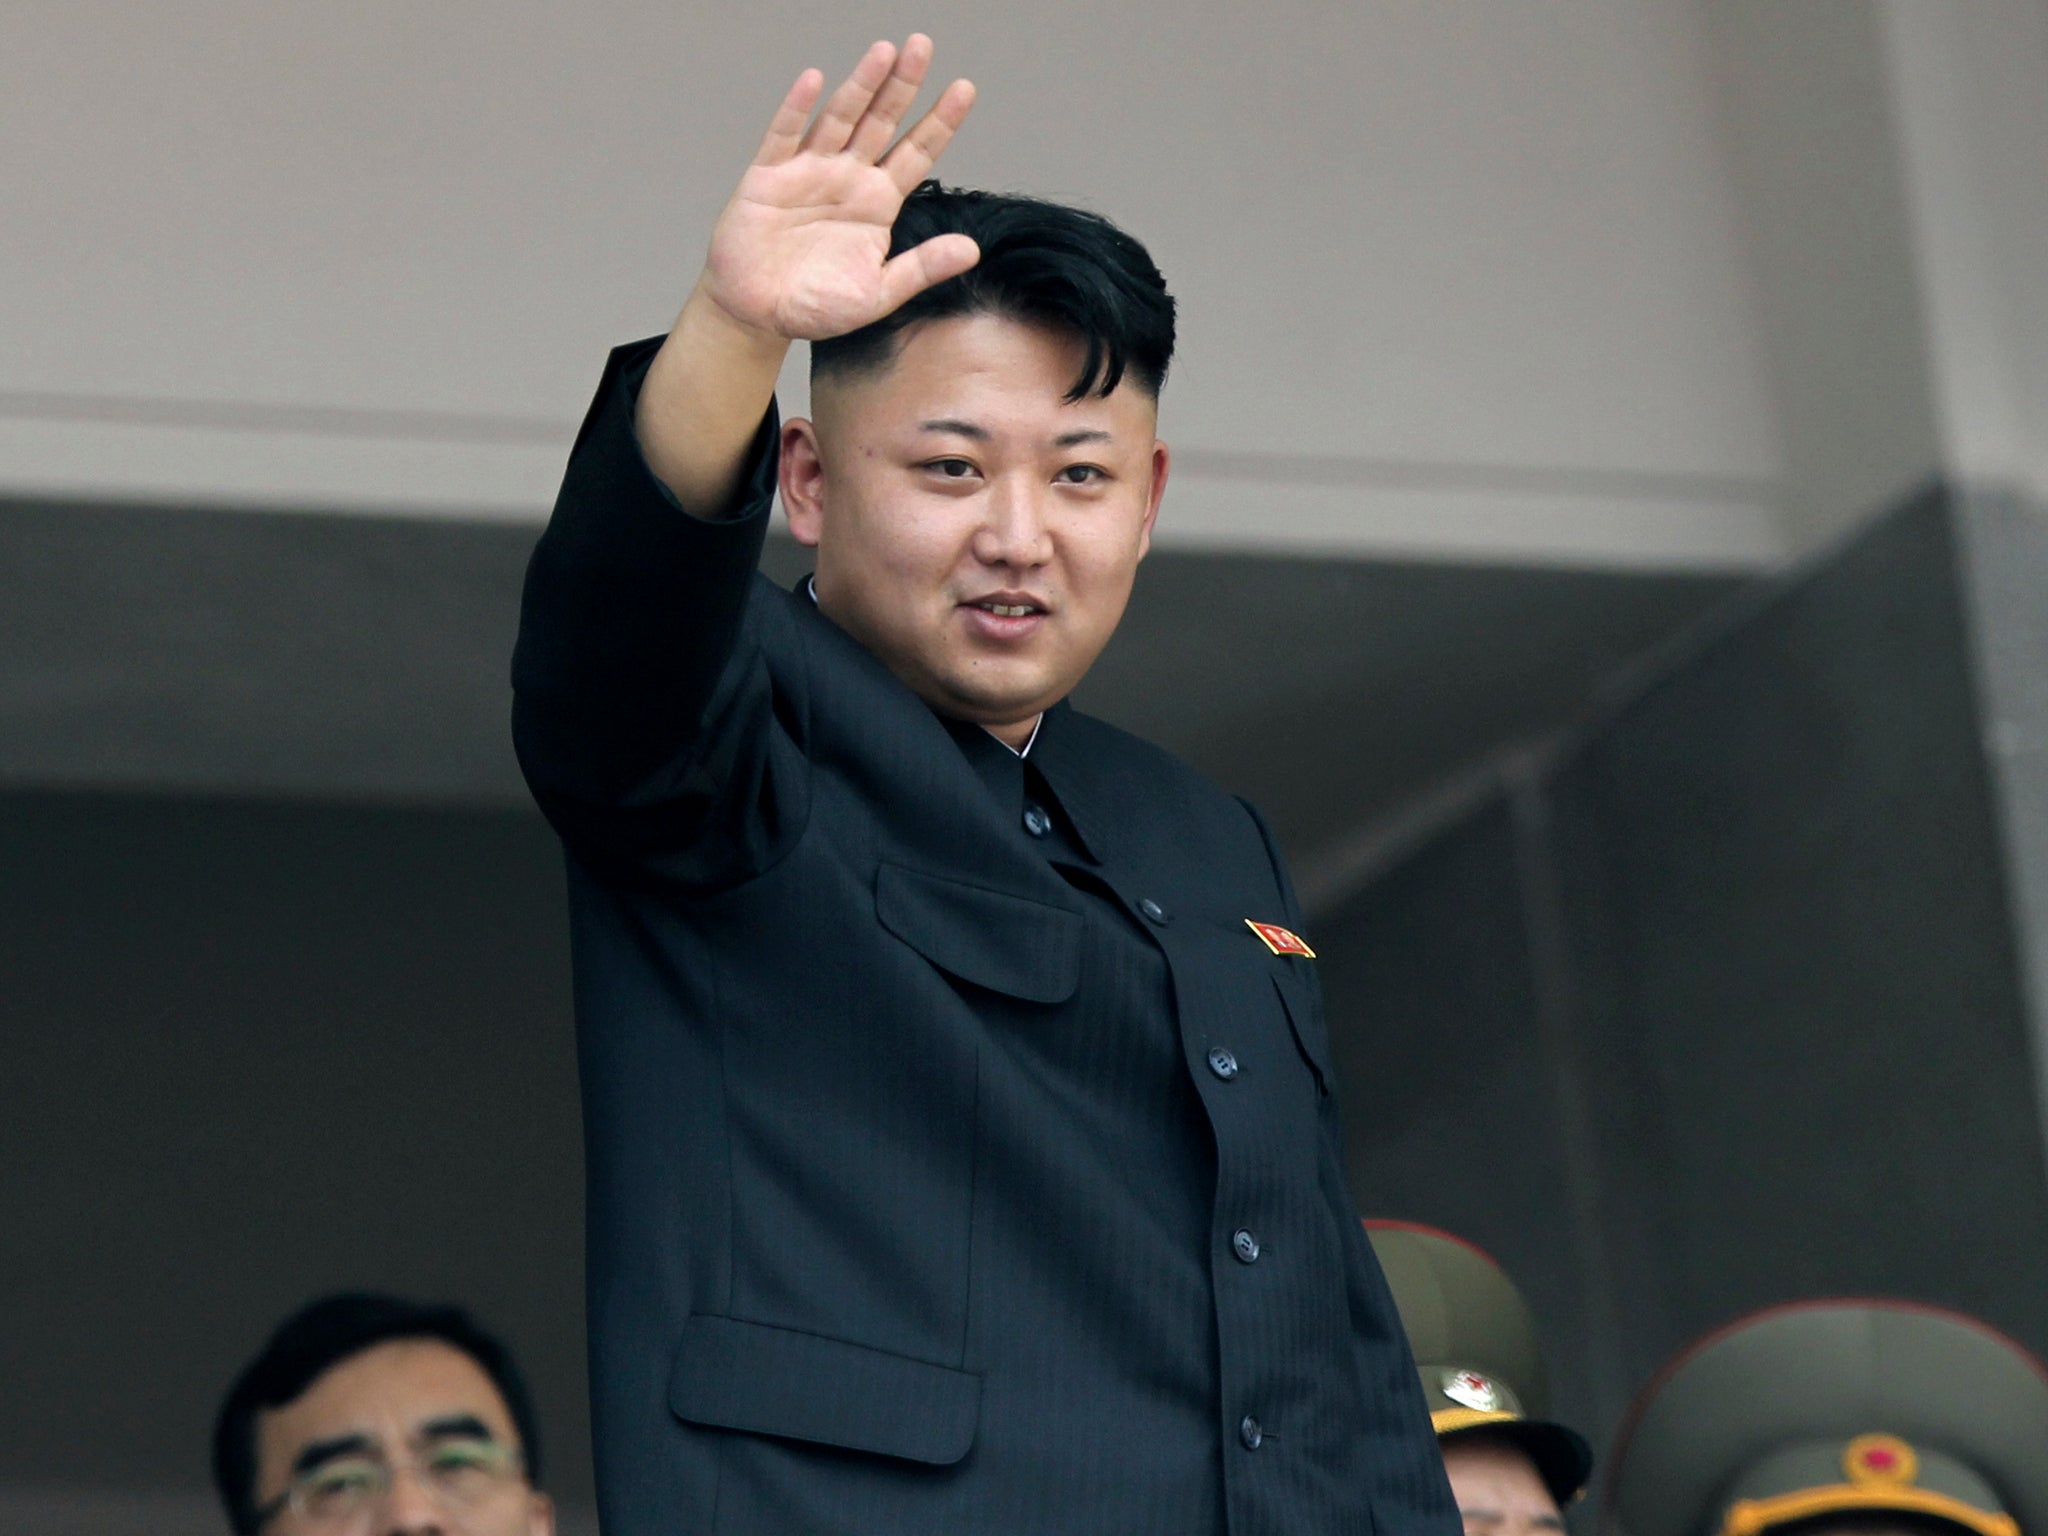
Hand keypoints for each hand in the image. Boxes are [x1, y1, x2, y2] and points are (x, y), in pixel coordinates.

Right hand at [698, 35, 978, 341]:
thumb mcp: (877, 294)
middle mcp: (847, 178)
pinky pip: (784, 136)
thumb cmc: (816, 306)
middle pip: (882, 122)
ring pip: (839, 118)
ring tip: (884, 51)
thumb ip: (921, 269)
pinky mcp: (768, 176)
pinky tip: (815, 80)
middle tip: (923, 46)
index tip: (965, 89)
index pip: (917, 154)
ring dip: (860, 85)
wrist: (757, 314)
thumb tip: (972, 250)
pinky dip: (798, 109)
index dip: (940, 122)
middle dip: (902, 85)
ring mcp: (808, 172)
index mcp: (878, 203)